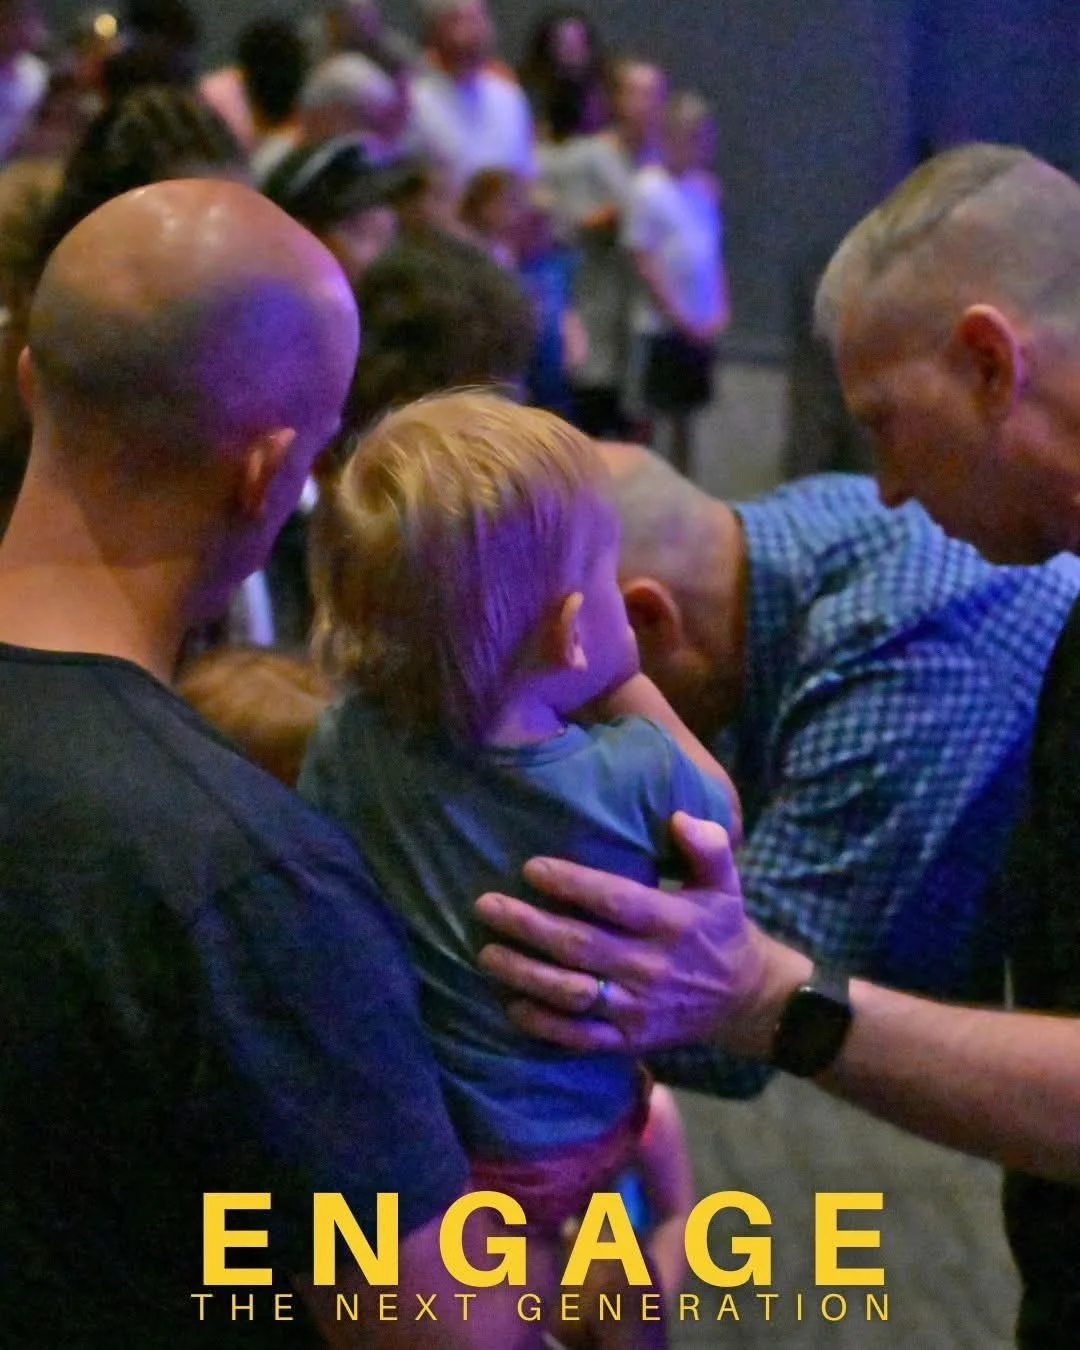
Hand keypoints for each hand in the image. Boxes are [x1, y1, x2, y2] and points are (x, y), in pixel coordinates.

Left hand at [476, 814, 799, 1056]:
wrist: (744, 1002)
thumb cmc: (721, 930)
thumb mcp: (726, 884)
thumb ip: (708, 848)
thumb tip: (680, 818)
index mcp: (674, 923)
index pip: (617, 901)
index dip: (573, 885)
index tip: (532, 868)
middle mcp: (653, 967)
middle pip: (581, 946)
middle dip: (529, 925)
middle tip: (486, 906)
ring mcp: (638, 1009)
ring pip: (572, 993)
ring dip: (526, 974)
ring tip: (487, 953)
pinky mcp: (629, 1041)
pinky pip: (580, 1038)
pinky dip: (544, 1025)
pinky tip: (512, 1004)